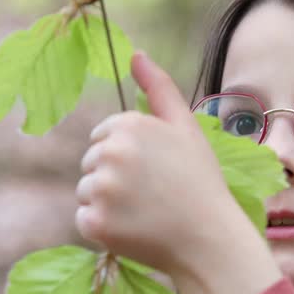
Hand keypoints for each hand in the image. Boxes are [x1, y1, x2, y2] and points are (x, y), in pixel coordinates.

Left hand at [75, 52, 283, 293]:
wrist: (209, 240)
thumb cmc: (200, 181)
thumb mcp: (185, 127)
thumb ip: (158, 87)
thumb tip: (135, 54)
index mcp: (127, 125)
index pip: (103, 137)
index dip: (130, 156)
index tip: (155, 171)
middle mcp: (108, 153)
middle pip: (91, 164)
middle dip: (114, 178)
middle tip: (152, 194)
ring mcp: (99, 189)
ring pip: (86, 192)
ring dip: (107, 204)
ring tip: (144, 213)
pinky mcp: (93, 223)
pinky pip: (84, 221)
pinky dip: (104, 229)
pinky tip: (134, 230)